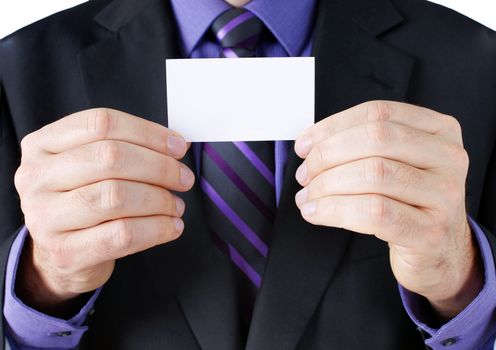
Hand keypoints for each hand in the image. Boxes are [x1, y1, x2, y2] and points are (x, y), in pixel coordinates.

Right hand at [14, 109, 194, 314]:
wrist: (60, 256)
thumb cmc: (83, 203)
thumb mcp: (90, 168)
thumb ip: (125, 149)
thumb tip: (175, 144)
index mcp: (43, 145)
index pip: (101, 123)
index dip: (148, 132)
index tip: (177, 146)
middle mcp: (36, 177)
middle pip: (110, 157)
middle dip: (159, 167)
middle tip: (184, 178)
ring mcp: (45, 217)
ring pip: (117, 196)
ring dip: (160, 199)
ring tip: (176, 205)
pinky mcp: (65, 252)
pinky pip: (122, 234)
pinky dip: (157, 228)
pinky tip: (171, 226)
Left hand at [294, 101, 482, 318]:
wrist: (439, 252)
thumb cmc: (406, 203)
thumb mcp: (393, 164)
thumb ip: (358, 146)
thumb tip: (309, 144)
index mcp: (438, 130)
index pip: (379, 112)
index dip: (333, 126)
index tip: (304, 145)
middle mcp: (448, 157)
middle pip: (376, 139)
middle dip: (328, 156)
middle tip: (304, 176)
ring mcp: (444, 196)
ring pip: (374, 174)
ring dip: (327, 185)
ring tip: (307, 197)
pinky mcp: (430, 232)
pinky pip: (374, 213)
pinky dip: (335, 210)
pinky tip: (316, 213)